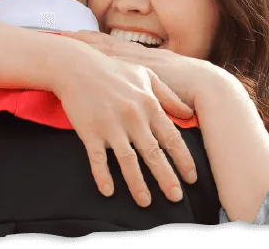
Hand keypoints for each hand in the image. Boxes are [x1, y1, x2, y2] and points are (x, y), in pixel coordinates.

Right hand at [48, 39, 199, 207]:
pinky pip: (98, 158)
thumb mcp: (146, 76)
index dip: (183, 160)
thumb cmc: (113, 70)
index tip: (192, 178)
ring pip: (128, 161)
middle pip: (153, 154)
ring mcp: (110, 126)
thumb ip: (169, 96)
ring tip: (146, 202)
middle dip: (166, 178)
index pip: (171, 138)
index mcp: (149, 105)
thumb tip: (189, 114)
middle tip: (176, 198)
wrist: (76, 66)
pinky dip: (103, 176)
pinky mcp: (89, 131)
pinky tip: (108, 191)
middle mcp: (133, 118)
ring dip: (138, 184)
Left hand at [60, 30, 225, 110]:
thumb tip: (138, 88)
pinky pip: (113, 71)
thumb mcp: (168, 82)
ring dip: (84, 52)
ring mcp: (138, 67)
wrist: (209, 89)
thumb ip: (151, 83)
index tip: (74, 34)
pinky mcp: (139, 78)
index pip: (114, 45)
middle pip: (104, 46)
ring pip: (105, 56)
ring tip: (64, 47)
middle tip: (62, 34)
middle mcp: (139, 59)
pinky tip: (80, 68)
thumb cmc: (192, 89)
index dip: (93, 40)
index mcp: (145, 57)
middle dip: (83, 41)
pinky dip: (96, 69)